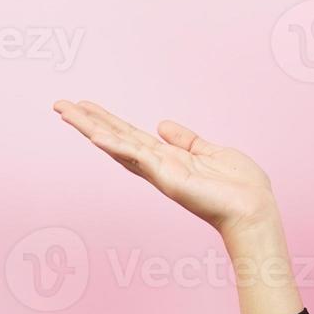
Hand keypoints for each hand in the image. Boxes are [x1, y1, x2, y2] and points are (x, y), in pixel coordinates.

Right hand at [53, 99, 277, 237]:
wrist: (254, 210)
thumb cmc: (240, 188)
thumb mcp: (211, 152)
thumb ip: (186, 139)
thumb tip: (161, 125)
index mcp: (168, 159)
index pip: (130, 136)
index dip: (107, 121)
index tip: (85, 106)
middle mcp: (158, 167)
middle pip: (115, 138)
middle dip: (87, 122)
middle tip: (60, 104)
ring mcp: (160, 172)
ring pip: (118, 144)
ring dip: (90, 127)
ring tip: (65, 111)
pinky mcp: (168, 176)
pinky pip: (136, 156)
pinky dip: (114, 144)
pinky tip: (94, 133)